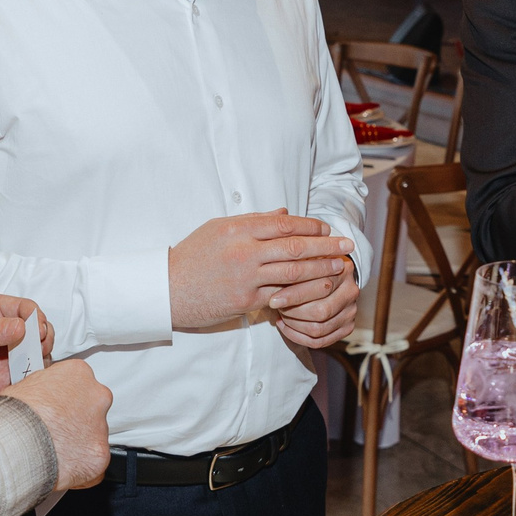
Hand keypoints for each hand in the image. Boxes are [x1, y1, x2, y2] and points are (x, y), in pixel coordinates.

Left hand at [0, 294, 50, 414]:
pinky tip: (25, 383)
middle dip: (44, 340)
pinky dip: (32, 382)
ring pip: (37, 357)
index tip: (37, 331)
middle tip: (38, 350)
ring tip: (32, 368)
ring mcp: (6, 359)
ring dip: (41, 361)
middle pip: (39, 332)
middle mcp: (4, 334)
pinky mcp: (4, 382)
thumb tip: (20, 326)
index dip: (36, 318)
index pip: (26, 309)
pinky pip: (27, 381)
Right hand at [1, 359, 112, 489]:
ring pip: (94, 438)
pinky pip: (94, 464)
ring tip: (52, 452)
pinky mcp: (99, 456)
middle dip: (78, 422)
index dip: (65, 400)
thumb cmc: (14, 416)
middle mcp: (96, 396)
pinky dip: (80, 469)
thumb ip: (45, 392)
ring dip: (78, 445)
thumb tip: (41, 401)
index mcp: (78, 373)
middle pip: (93, 409)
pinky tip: (60, 467)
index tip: (56, 409)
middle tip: (55, 432)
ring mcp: (101, 427)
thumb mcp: (24, 388)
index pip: (80, 384)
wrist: (15, 444)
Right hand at [170, 210, 351, 330]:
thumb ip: (253, 221)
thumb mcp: (218, 229)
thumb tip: (285, 214)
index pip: (284, 224)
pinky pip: (282, 295)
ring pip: (294, 272)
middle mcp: (245, 252)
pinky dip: (304, 292)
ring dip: (322, 270)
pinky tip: (320, 290)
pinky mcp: (247, 301)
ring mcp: (247, 278)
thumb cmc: (193, 256)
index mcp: (238, 229)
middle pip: (295, 247)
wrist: (169, 289)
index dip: (309, 226)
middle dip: (326, 247)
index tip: (326, 229)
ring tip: (340, 268)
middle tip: (346, 246)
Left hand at [272, 248, 359, 348]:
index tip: (273, 299)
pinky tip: (286, 326)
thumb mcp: (304, 258)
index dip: (294, 296)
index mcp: (343, 270)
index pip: (321, 287)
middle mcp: (351, 292)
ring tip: (281, 315)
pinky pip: (320, 341)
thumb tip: (274, 277)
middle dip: (293, 312)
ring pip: (319, 329)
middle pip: (321, 311)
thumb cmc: (310, 264)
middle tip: (276, 307)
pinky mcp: (347, 327)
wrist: (330, 273)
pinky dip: (298, 337)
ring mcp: (351, 311)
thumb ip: (294, 266)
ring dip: (294, 325)